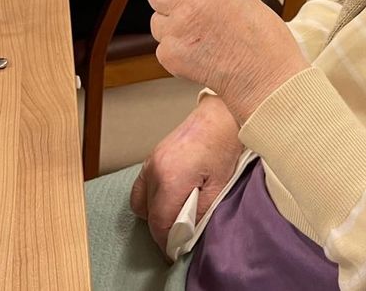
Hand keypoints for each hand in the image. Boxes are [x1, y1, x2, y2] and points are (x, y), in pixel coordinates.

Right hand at [130, 95, 242, 253]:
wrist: (221, 115)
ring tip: (175, 214)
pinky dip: (151, 196)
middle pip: (149, 213)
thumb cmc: (224, 145)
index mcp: (171, 178)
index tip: (175, 250)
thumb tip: (187, 232)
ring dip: (155, 212)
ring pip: (142, 201)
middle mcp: (155, 169)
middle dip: (162, 228)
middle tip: (180, 234)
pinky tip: (169, 197)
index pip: (160, 222)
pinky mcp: (152, 155)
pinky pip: (143, 185)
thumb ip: (201, 212)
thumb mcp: (219, 186)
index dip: (167, 241)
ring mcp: (151, 160)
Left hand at [149, 0, 308, 123]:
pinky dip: (175, 51)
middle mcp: (192, 0)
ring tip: (199, 35)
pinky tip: (199, 53)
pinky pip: (162, 46)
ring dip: (170, 26)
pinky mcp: (171, 54)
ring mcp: (178, 28)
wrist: (267, 77)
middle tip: (185, 9)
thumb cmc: (263, 38)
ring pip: (156, 20)